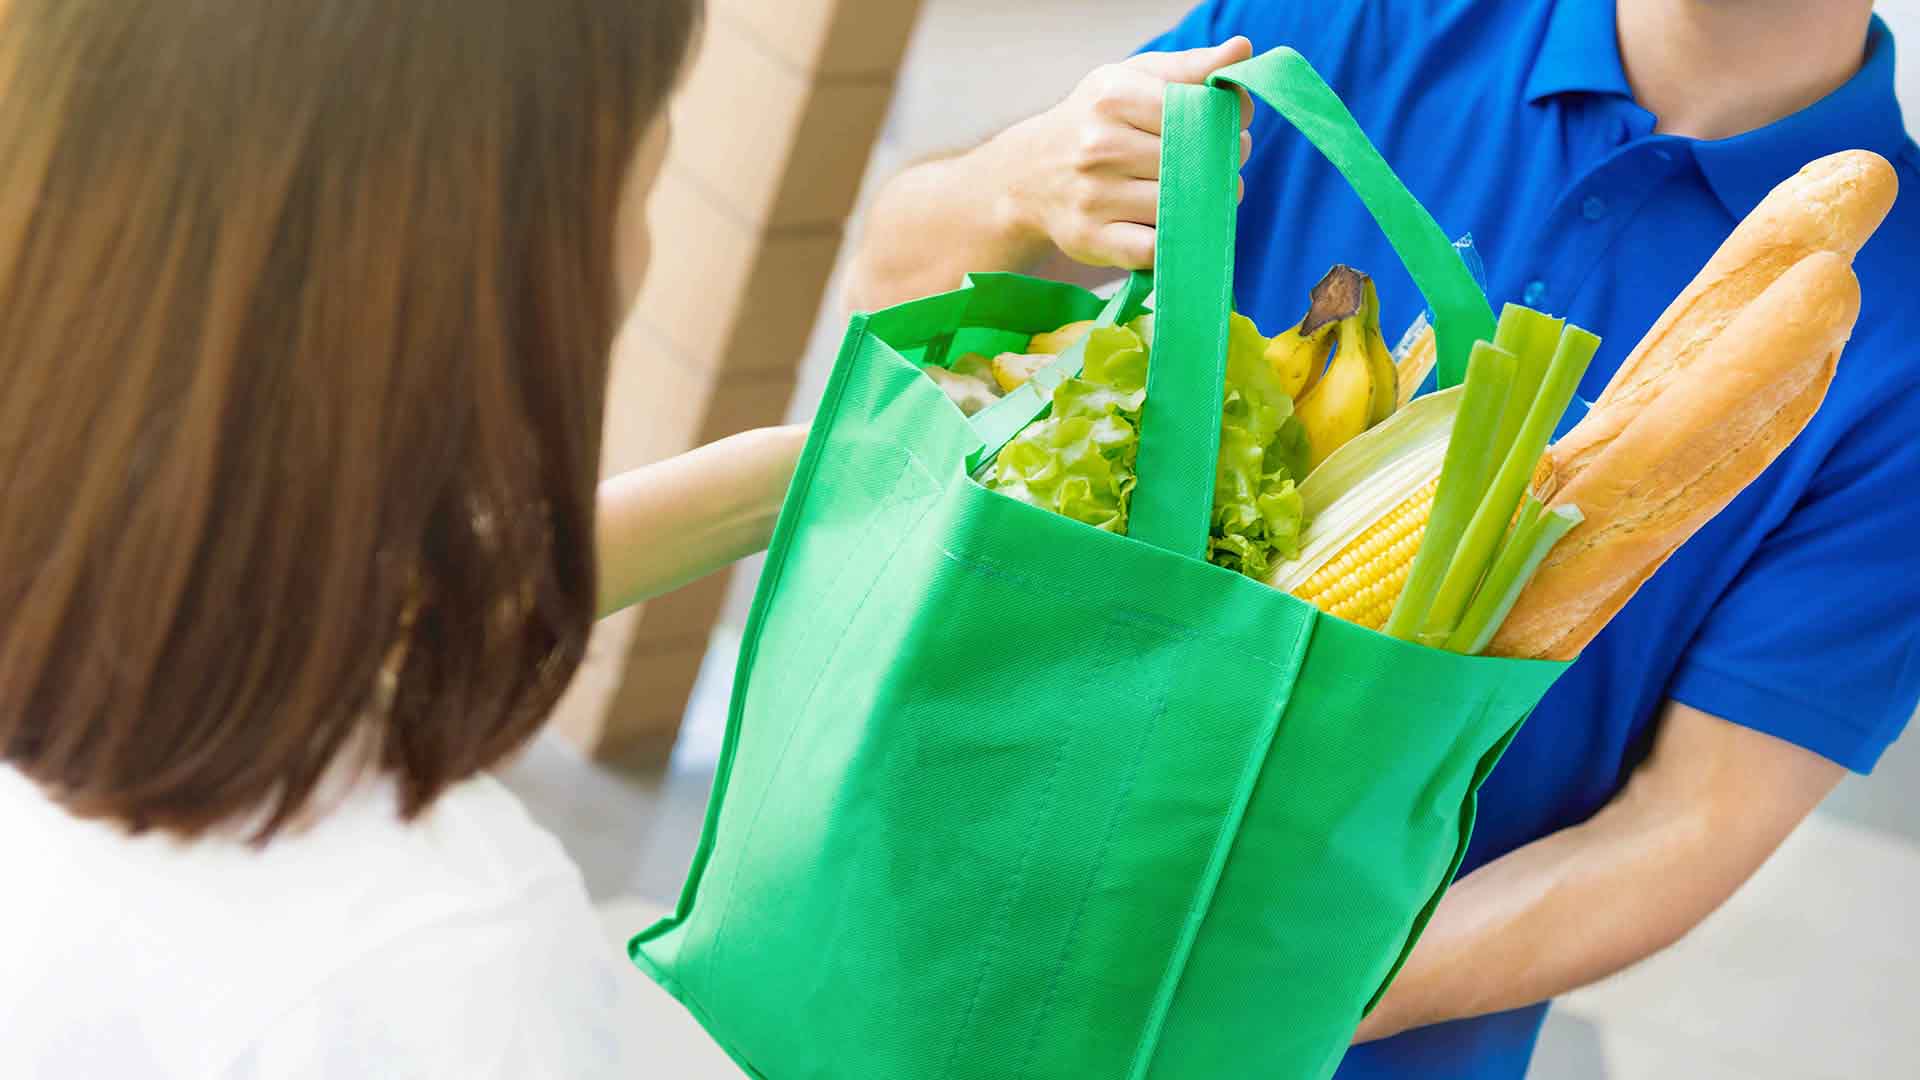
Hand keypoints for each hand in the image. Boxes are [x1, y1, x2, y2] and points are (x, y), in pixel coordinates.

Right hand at [989, 38, 1254, 271]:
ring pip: (1179, 204)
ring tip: (1204, 193)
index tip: (1234, 125)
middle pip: (1192, 160)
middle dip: (1223, 164)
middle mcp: (1098, 145)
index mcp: (1113, 97)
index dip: (1227, 120)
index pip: (1196, 110)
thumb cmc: (1094, 122)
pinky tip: (1176, 224)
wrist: (1028, 175)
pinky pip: (1154, 248)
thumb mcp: (1131, 80)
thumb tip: (1242, 51)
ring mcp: (1093, 195)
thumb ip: (1189, 68)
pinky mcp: (1091, 238)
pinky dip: (1174, 242)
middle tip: (1225, 163)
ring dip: (1205, 204)